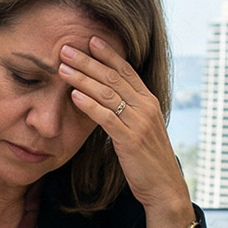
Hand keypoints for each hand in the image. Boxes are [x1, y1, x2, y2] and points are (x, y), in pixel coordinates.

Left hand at [59, 36, 195, 227]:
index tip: (90, 39)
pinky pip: (107, 117)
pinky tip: (74, 95)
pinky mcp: (131, 139)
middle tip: (66, 47)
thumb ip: (127, 113)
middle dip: (88, 60)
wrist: (165, 188)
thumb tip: (106, 101)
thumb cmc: (148, 161)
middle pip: (113, 77)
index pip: (127, 71)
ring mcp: (139, 122)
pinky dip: (89, 104)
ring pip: (107, 93)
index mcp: (149, 102)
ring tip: (62, 67)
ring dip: (82, 78)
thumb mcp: (140, 130)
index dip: (108, 54)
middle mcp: (146, 107)